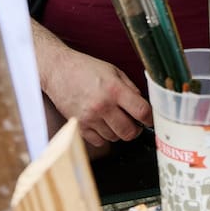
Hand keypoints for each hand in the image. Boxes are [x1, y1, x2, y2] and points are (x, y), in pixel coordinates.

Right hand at [33, 23, 151, 147]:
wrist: (58, 70)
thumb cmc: (86, 69)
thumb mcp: (113, 71)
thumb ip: (130, 89)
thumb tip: (143, 107)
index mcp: (114, 89)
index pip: (142, 112)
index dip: (150, 118)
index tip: (149, 119)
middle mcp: (103, 106)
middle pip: (130, 132)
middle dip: (135, 129)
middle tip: (133, 122)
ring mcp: (90, 118)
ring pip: (115, 138)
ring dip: (118, 131)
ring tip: (113, 118)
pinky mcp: (79, 126)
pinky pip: (99, 141)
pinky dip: (103, 135)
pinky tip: (101, 123)